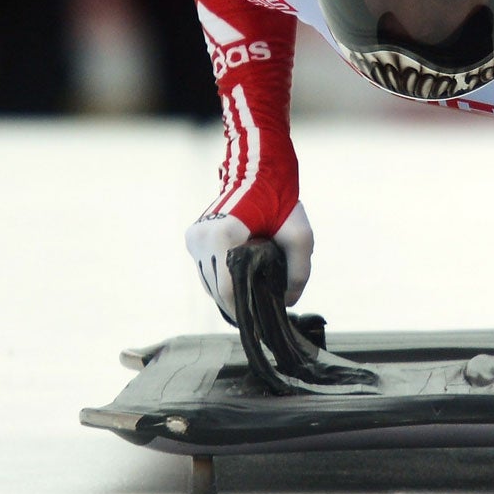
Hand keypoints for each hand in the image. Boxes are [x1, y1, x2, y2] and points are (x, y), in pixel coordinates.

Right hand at [184, 201, 312, 323]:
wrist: (259, 170)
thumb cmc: (281, 200)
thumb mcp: (300, 236)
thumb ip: (299, 272)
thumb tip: (286, 302)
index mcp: (221, 235)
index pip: (228, 289)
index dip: (245, 310)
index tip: (261, 323)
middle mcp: (201, 238)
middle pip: (217, 290)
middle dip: (239, 305)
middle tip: (260, 318)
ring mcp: (194, 239)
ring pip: (209, 284)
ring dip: (229, 294)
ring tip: (252, 304)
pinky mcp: (193, 239)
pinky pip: (206, 272)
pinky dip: (222, 281)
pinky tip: (240, 287)